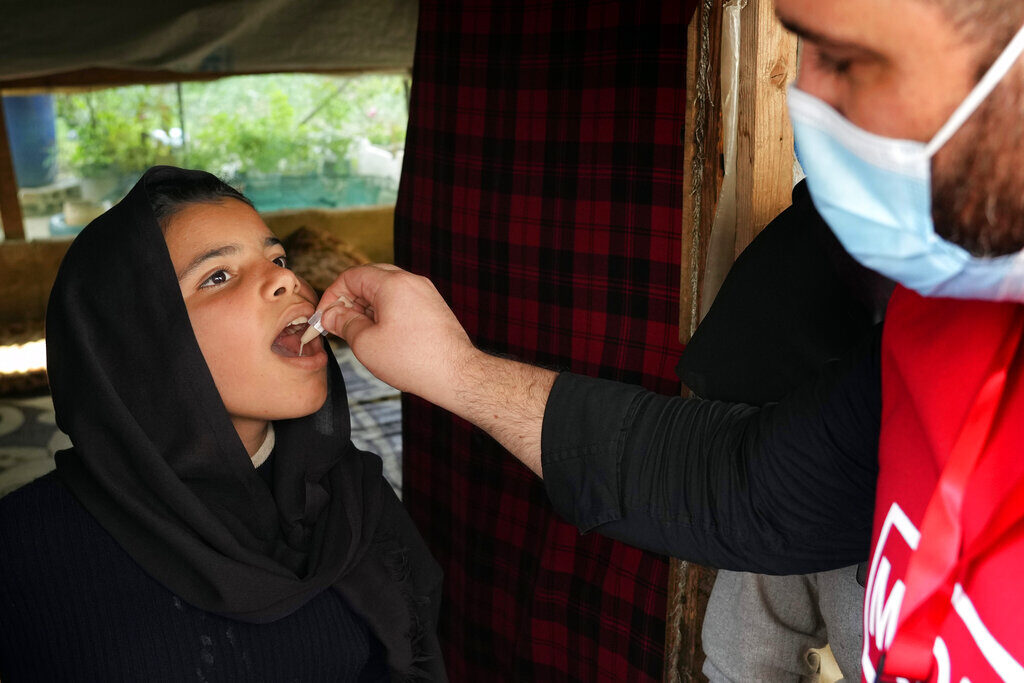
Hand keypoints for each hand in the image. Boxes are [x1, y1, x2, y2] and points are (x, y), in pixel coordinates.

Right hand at [314, 264, 476, 406]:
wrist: (455, 374)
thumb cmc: (414, 360)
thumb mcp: (366, 343)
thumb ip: (344, 323)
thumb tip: (331, 315)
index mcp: (393, 284)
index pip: (352, 276)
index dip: (332, 295)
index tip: (325, 316)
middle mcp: (411, 281)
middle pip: (369, 278)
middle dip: (349, 299)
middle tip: (339, 322)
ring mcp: (425, 292)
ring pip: (386, 289)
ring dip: (367, 306)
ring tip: (359, 332)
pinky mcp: (433, 306)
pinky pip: (402, 299)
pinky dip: (386, 311)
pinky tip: (381, 334)